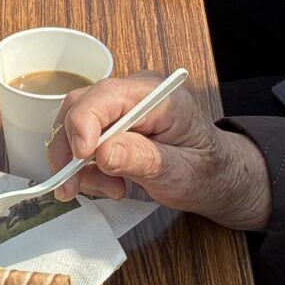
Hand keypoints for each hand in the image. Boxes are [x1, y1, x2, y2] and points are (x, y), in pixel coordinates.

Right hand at [50, 74, 272, 229]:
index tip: (81, 157)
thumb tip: (104, 152)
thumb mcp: (182, 172)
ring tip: (111, 190)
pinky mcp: (108, 127)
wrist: (214, 177)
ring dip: (77, 165)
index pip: (105, 96)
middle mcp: (131, 94)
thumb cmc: (206, 171)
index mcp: (156, 95)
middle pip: (78, 108)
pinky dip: (83, 170)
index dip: (83, 124)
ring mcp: (117, 110)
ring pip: (71, 127)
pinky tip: (108, 185)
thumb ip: (146, 160)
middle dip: (71, 150)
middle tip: (75, 186)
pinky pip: (78, 144)